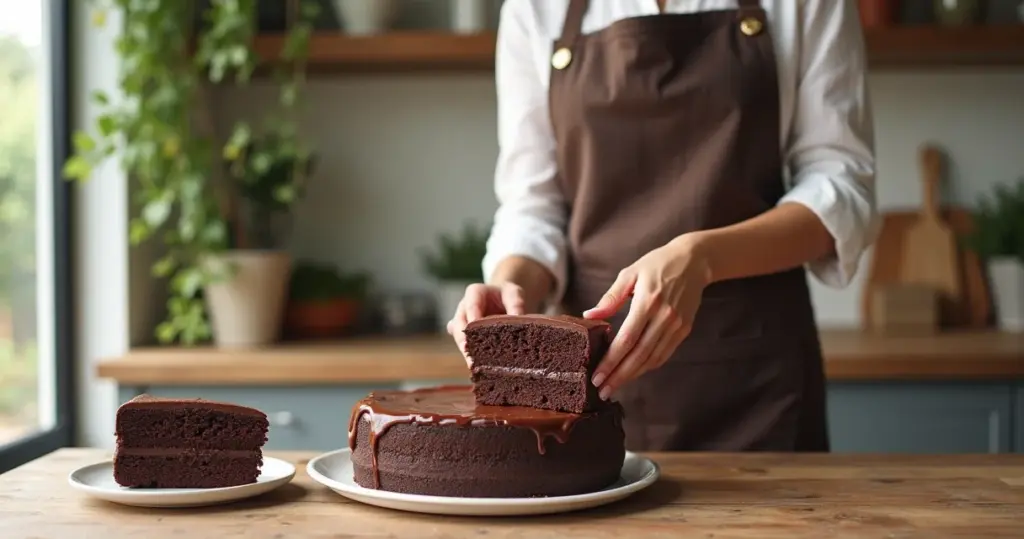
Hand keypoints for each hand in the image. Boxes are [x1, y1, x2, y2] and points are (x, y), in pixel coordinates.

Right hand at [446, 282, 526, 365]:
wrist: (502, 299)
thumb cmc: (508, 295)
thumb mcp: (515, 293)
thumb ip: (516, 303)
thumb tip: (518, 319)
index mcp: (474, 293)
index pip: (471, 305)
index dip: (472, 319)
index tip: (474, 331)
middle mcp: (464, 308)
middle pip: (460, 325)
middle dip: (464, 341)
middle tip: (470, 355)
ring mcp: (463, 322)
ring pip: (460, 338)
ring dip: (466, 352)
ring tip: (473, 366)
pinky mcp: (467, 336)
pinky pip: (466, 346)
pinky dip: (472, 356)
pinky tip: (478, 368)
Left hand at [583, 235, 712, 399]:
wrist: (695, 261)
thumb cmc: (657, 264)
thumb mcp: (630, 274)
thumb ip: (611, 297)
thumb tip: (589, 316)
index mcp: (648, 302)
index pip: (626, 340)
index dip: (611, 361)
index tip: (597, 376)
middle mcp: (664, 317)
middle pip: (639, 355)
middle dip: (619, 376)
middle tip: (603, 390)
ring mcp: (676, 325)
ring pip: (653, 358)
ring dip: (633, 375)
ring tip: (615, 386)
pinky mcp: (684, 329)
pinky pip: (664, 353)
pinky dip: (648, 366)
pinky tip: (634, 372)